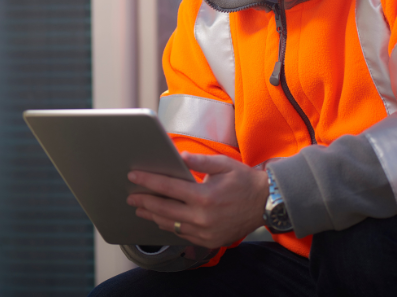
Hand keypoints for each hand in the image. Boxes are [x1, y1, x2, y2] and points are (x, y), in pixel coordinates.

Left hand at [126, 152, 269, 248]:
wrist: (266, 203)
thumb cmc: (244, 180)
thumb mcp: (223, 164)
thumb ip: (199, 161)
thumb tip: (179, 156)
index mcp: (204, 196)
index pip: (168, 188)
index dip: (148, 181)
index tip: (133, 177)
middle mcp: (203, 217)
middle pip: (164, 210)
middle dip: (144, 201)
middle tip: (130, 196)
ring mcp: (205, 232)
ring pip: (171, 225)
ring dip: (154, 216)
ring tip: (140, 208)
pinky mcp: (209, 241)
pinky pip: (183, 235)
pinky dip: (170, 226)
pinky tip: (162, 219)